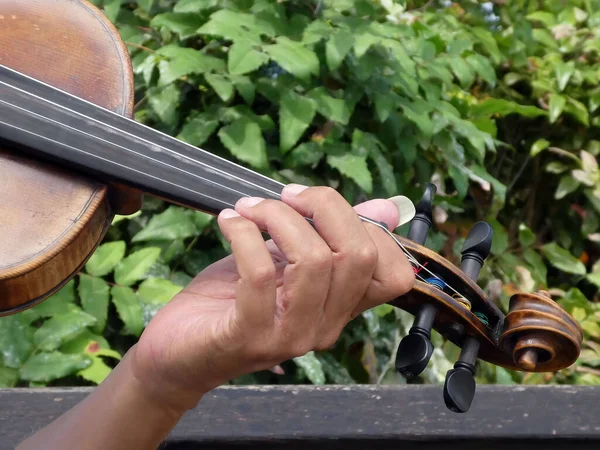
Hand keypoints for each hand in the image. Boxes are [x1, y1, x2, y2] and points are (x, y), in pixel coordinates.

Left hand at [129, 185, 414, 412]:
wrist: (179, 350)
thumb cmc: (232, 297)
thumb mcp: (285, 257)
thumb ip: (329, 234)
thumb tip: (388, 208)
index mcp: (340, 308)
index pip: (393, 273)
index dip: (369, 226)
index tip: (320, 204)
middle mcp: (326, 327)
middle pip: (358, 255)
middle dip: (323, 206)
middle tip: (283, 196)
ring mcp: (292, 337)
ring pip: (315, 260)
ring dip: (278, 218)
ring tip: (248, 209)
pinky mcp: (251, 337)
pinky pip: (260, 274)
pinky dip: (244, 234)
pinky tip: (229, 222)